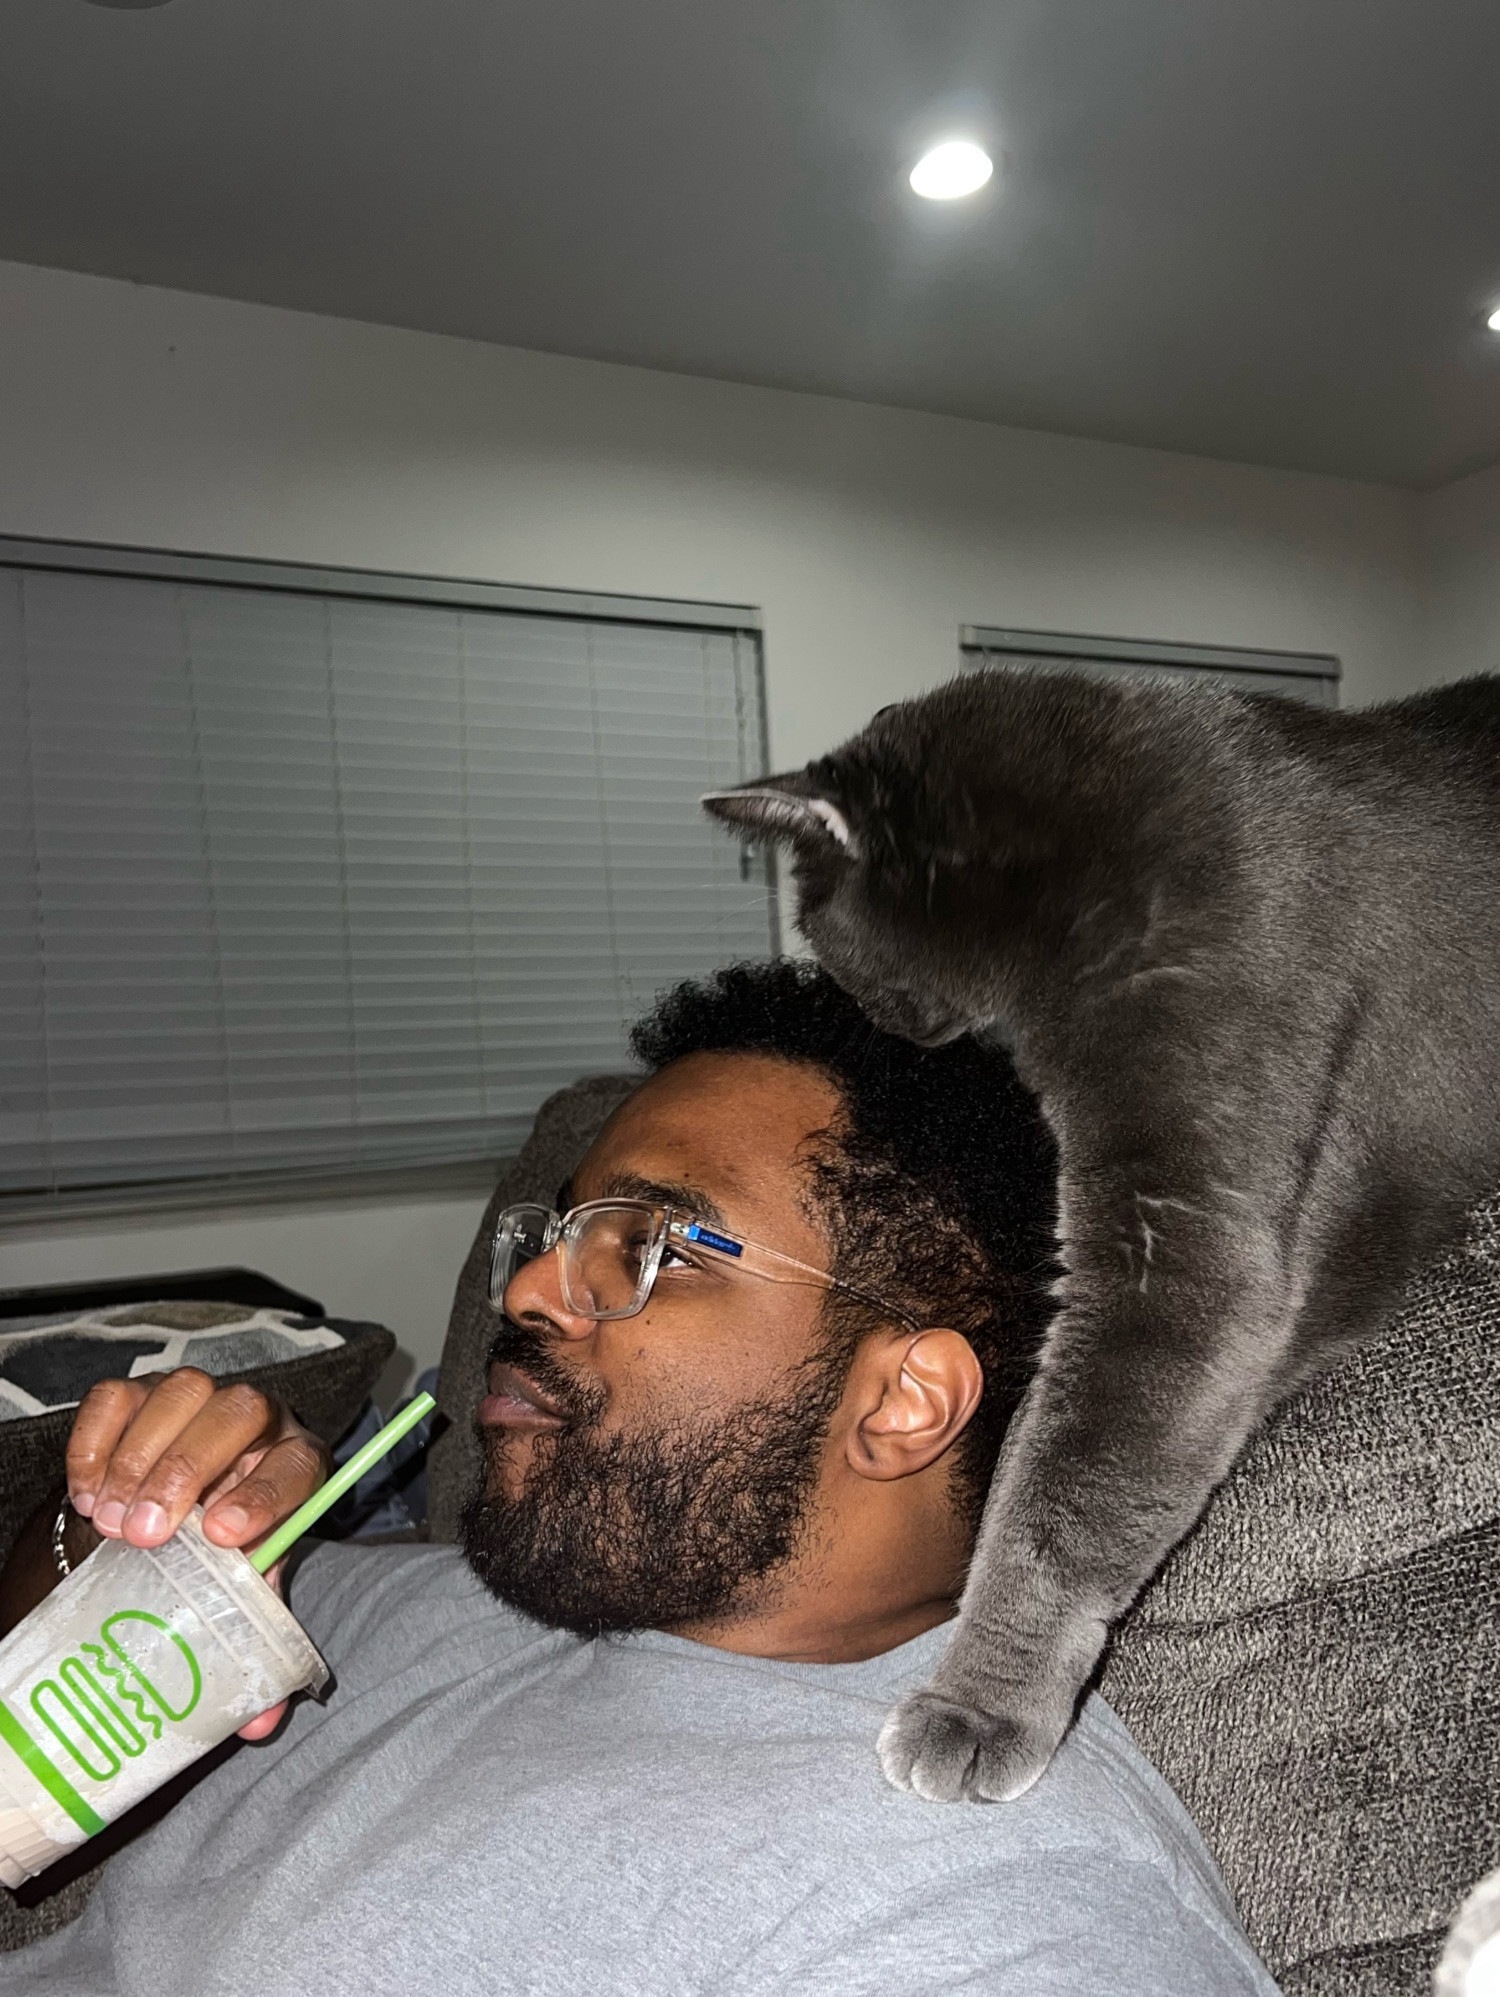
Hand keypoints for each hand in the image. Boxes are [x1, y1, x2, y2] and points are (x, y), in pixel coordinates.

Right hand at [65, 1369, 331, 1739]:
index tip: (226, 1537)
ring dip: (140, 1459)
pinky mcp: (141, 1391)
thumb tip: (261, 1724)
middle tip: (146, 1535)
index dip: (267, 1495)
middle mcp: (258, 1419)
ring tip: (112, 1524)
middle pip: (239, 1412)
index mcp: (298, 1464)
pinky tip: (86, 1495)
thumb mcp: (244, 1587)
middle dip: (188, 1470)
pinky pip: (117, 1395)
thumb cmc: (222, 1550)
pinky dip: (95, 1442)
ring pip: (180, 1393)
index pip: (298, 1467)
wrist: (176, 1511)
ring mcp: (198, 1397)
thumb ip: (255, 1640)